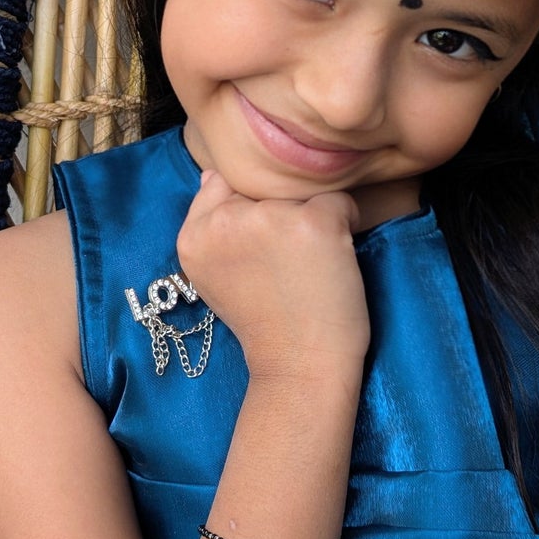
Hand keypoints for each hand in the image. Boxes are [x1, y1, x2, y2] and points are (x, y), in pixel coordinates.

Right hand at [175, 167, 371, 379]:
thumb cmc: (262, 322)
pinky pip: (338, 201)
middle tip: (284, 263)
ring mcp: (270, 218)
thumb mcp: (211, 274)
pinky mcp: (313, 222)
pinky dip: (344, 224)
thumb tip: (212, 174)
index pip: (223, 185)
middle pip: (264, 188)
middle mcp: (225, 221)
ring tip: (307, 264)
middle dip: (279, 214)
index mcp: (193, 235)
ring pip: (299, 192)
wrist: (298, 364)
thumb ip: (207, 223)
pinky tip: (333, 258)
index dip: (249, 212)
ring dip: (310, 219)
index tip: (259, 250)